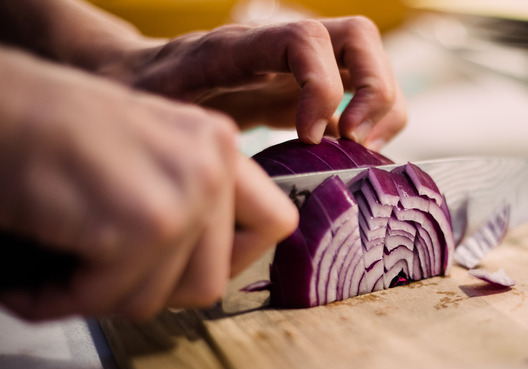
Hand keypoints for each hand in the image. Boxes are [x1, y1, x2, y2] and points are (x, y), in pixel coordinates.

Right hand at [0, 48, 297, 320]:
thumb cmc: (50, 132)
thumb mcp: (148, 155)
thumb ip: (193, 201)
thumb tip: (216, 273)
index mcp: (219, 146)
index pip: (275, 224)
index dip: (233, 260)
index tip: (184, 266)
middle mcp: (214, 164)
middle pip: (211, 281)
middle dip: (147, 290)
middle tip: (99, 275)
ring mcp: (187, 194)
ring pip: (161, 299)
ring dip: (101, 296)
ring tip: (60, 268)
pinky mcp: (146, 225)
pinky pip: (111, 298)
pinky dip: (60, 299)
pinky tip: (33, 279)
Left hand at [104, 16, 405, 149]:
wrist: (141, 78)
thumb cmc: (143, 96)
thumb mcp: (155, 111)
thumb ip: (194, 130)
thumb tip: (236, 170)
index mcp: (240, 46)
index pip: (304, 39)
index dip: (322, 87)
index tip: (309, 137)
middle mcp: (279, 47)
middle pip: (358, 36)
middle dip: (375, 90)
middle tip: (356, 142)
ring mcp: (299, 66)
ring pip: (370, 61)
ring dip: (384, 107)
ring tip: (360, 151)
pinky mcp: (306, 89)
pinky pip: (361, 92)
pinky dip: (374, 122)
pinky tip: (350, 154)